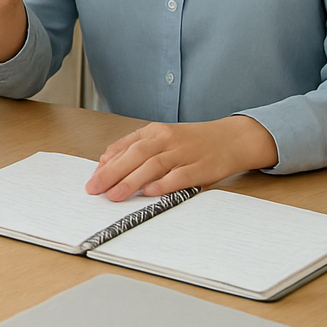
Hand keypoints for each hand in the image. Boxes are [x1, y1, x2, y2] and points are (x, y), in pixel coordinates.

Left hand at [85, 116, 279, 200]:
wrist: (234, 138)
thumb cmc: (194, 141)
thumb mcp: (163, 137)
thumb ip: (135, 146)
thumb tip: (105, 160)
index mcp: (156, 131)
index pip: (127, 145)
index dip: (108, 162)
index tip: (93, 177)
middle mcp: (168, 139)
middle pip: (136, 155)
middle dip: (112, 173)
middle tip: (94, 188)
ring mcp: (186, 153)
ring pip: (154, 165)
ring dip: (132, 181)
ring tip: (114, 195)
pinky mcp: (202, 167)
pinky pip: (181, 176)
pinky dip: (165, 184)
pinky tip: (150, 193)